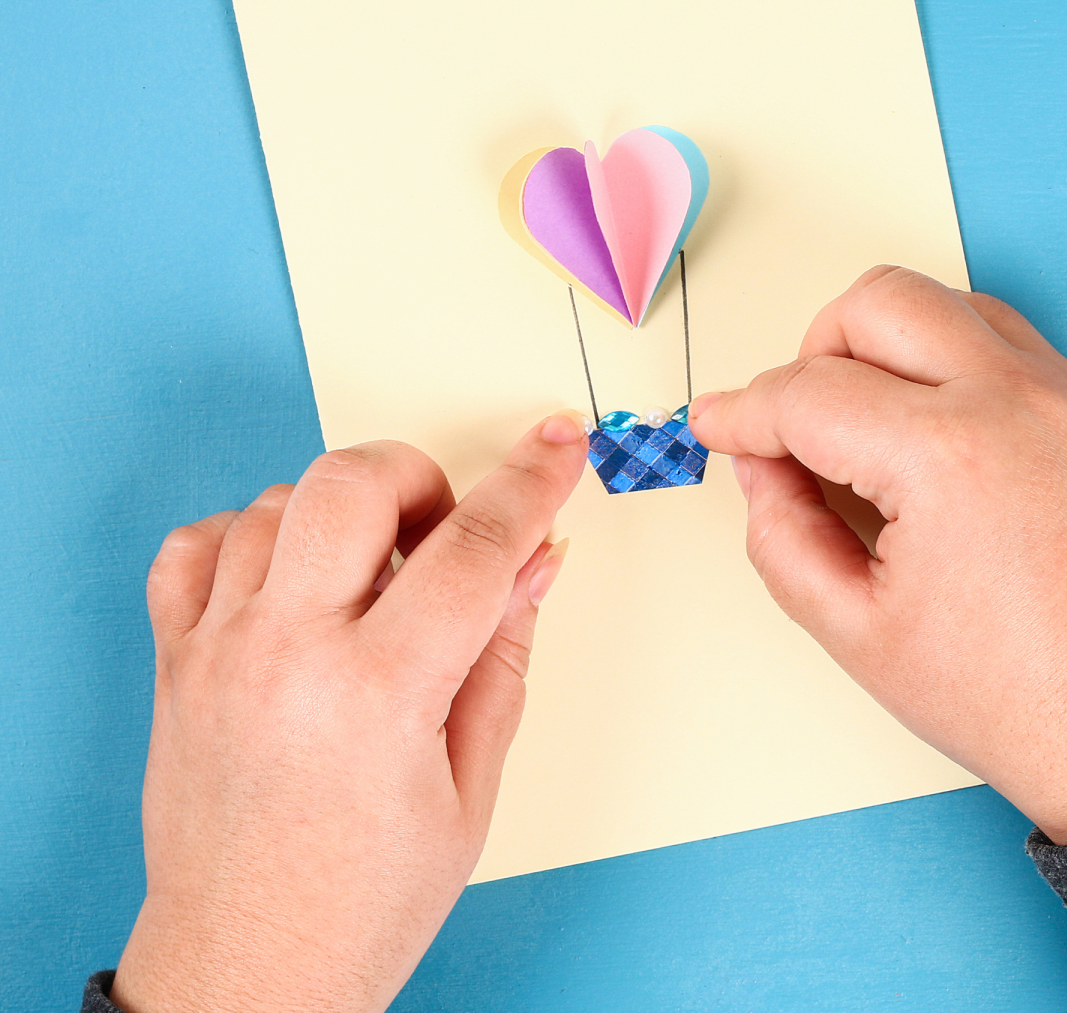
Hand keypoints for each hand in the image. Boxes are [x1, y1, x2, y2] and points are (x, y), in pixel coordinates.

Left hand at [110, 412, 588, 1012]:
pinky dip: (247, 537)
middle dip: (418, 477)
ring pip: (276, 502)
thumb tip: (535, 561)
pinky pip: (194, 547)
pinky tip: (288, 581)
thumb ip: (501, 656)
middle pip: (352, 482)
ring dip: (341, 517)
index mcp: (380, 693)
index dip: (530, 482)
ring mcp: (219, 652)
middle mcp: (289, 654)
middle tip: (440, 531)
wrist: (246, 973)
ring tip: (368, 577)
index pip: (475, 548)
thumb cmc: (364, 902)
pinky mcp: (175, 664)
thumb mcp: (468, 786)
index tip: (556, 442)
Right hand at [690, 266, 1066, 844]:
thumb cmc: (1013, 698)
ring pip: (938, 301)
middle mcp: (1014, 402)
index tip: (718, 426)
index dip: (742, 413)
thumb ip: (778, 532)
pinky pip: (996, 334)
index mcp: (946, 458)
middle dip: (808, 355)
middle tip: (793, 424)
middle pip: (872, 304)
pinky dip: (941, 356)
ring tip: (862, 423)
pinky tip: (924, 424)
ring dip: (878, 344)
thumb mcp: (851, 629)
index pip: (806, 395)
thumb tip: (760, 465)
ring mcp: (1065, 395)